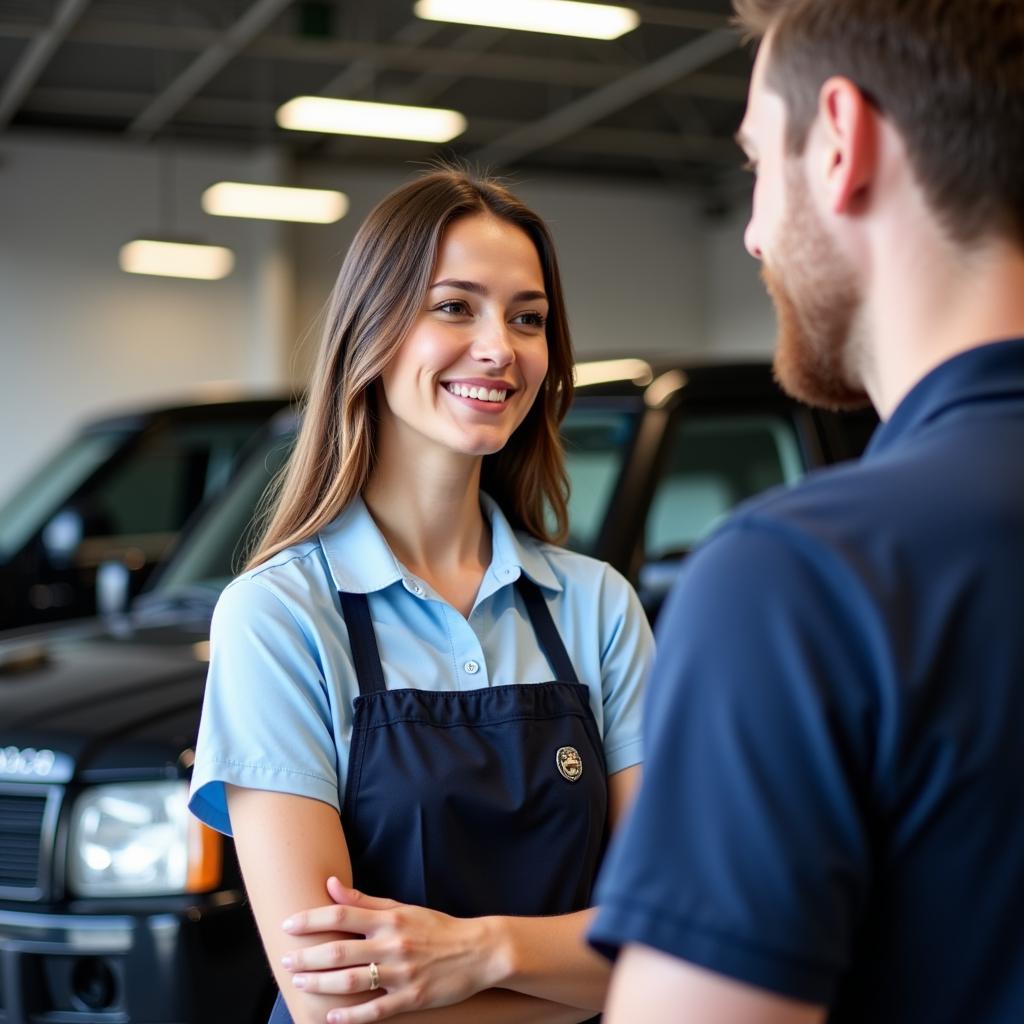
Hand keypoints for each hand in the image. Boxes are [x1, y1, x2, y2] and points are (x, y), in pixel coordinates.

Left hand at [281, 877, 503, 1022]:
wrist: (478, 951)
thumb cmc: (437, 928)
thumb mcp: (403, 908)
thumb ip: (365, 901)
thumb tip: (332, 884)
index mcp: (390, 919)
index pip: (342, 916)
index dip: (312, 919)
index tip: (289, 925)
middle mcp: (393, 944)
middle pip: (340, 951)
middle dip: (307, 957)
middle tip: (285, 960)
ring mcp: (402, 974)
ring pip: (352, 981)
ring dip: (321, 983)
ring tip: (300, 983)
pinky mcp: (412, 999)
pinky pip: (375, 1010)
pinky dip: (350, 1016)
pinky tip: (331, 1017)